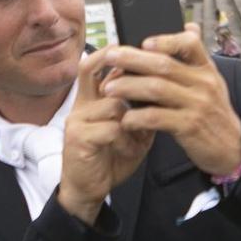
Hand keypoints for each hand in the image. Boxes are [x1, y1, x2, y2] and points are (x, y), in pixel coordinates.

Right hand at [60, 50, 155, 223]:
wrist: (89, 190)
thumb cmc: (110, 157)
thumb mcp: (130, 130)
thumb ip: (140, 109)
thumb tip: (163, 89)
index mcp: (91, 99)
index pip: (97, 65)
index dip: (115, 53)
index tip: (142, 50)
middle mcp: (81, 104)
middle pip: (93, 70)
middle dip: (124, 72)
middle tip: (151, 84)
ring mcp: (77, 120)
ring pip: (114, 103)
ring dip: (134, 120)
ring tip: (139, 138)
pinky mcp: (79, 138)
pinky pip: (112, 128)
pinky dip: (127, 140)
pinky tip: (131, 151)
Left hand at [99, 24, 240, 177]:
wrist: (231, 147)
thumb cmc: (214, 113)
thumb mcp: (212, 82)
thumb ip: (196, 58)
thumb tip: (188, 26)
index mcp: (207, 70)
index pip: (190, 44)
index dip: (166, 40)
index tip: (144, 41)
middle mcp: (204, 84)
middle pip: (164, 65)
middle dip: (132, 59)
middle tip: (110, 57)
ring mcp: (197, 105)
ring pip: (156, 89)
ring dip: (129, 87)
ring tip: (109, 88)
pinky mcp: (189, 126)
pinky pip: (157, 117)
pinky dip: (137, 117)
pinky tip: (125, 118)